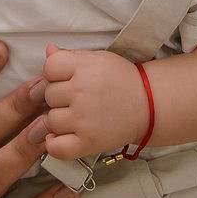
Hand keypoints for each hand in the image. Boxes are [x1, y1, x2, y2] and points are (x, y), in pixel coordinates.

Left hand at [41, 45, 147, 160]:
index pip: (49, 67)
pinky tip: (63, 135)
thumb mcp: (97, 59)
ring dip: (59, 119)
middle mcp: (82, 92)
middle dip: (58, 96)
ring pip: (50, 120)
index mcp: (84, 68)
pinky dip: (54, 144)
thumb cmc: (121, 80)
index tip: (65, 78)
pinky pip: (57, 148)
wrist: (148, 105)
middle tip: (76, 98)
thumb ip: (70, 55)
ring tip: (76, 115)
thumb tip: (49, 50)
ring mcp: (84, 119)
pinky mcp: (89, 142)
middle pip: (48, 95)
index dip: (53, 73)